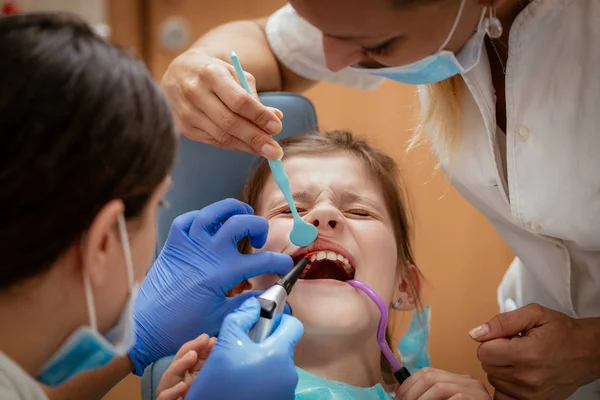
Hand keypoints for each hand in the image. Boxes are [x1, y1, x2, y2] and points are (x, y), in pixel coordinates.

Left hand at [129, 198, 293, 374]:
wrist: (144, 328)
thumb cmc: (181, 327)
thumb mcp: (221, 318)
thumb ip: (248, 304)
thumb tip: (270, 299)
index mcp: (221, 274)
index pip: (261, 261)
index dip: (279, 263)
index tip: (285, 267)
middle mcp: (206, 253)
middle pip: (240, 223)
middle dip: (258, 227)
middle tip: (259, 241)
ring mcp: (188, 245)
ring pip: (213, 211)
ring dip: (232, 209)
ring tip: (242, 216)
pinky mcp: (173, 245)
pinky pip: (187, 219)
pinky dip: (201, 218)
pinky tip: (209, 227)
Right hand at [156, 334, 216, 399]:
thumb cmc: (196, 395)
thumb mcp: (202, 377)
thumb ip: (206, 361)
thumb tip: (214, 341)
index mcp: (185, 374)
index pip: (188, 355)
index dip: (197, 345)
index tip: (210, 338)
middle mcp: (176, 381)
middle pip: (178, 361)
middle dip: (189, 348)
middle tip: (203, 339)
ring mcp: (169, 392)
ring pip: (168, 377)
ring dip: (180, 364)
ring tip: (192, 355)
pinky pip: (164, 397)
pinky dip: (172, 391)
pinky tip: (182, 385)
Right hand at [160, 49, 282, 158]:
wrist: (178, 74)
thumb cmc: (214, 73)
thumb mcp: (235, 75)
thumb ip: (254, 97)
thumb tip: (276, 118)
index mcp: (211, 74)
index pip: (238, 100)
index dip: (259, 116)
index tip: (277, 128)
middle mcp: (195, 92)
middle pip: (230, 122)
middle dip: (255, 138)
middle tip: (276, 151)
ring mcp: (187, 112)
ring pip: (222, 136)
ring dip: (247, 146)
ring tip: (266, 151)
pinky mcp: (185, 127)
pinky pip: (215, 141)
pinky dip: (235, 145)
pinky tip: (248, 147)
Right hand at [185, 297, 302, 399]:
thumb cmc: (220, 383)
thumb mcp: (224, 345)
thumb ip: (241, 319)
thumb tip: (254, 305)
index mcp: (279, 353)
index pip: (293, 325)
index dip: (278, 320)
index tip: (261, 325)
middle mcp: (289, 371)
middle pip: (283, 345)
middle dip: (265, 343)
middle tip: (243, 350)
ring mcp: (287, 389)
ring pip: (278, 364)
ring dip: (264, 361)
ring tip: (242, 370)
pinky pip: (276, 380)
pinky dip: (264, 378)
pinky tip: (246, 384)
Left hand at [395, 367, 490, 399]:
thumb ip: (429, 396)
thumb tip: (400, 393)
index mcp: (458, 380)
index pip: (427, 372)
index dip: (408, 385)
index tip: (397, 398)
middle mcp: (468, 381)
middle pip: (429, 376)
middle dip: (410, 392)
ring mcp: (475, 390)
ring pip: (438, 386)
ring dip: (420, 399)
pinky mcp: (479, 399)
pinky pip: (454, 397)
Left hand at [470, 304, 599, 398]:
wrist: (587, 352)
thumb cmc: (563, 333)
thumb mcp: (533, 314)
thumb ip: (501, 322)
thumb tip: (476, 333)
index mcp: (528, 354)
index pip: (483, 352)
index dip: (490, 340)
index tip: (504, 337)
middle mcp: (529, 378)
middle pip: (487, 366)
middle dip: (495, 353)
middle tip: (515, 346)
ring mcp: (532, 394)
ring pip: (493, 380)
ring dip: (501, 368)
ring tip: (520, 359)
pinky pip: (503, 396)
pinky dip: (506, 385)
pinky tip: (518, 373)